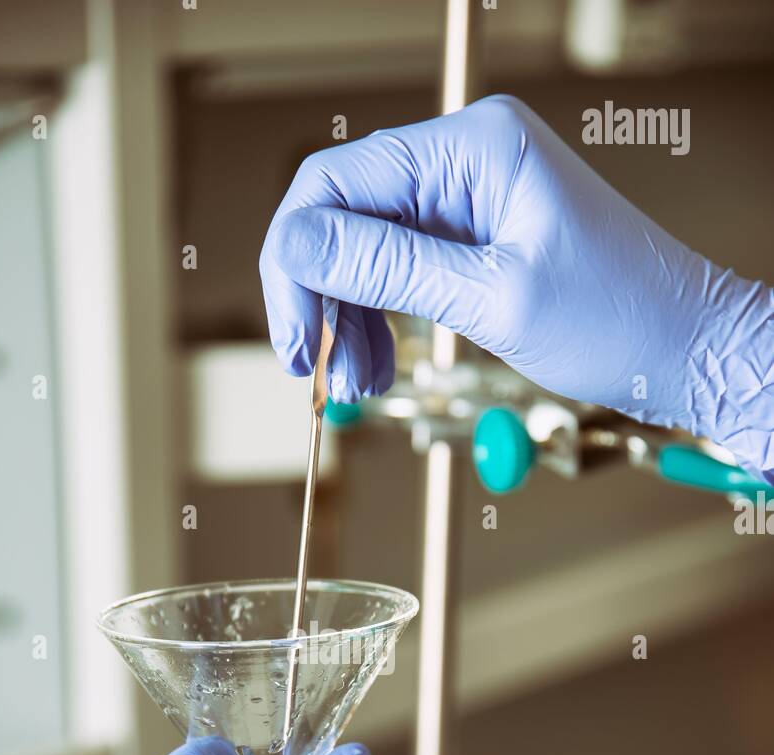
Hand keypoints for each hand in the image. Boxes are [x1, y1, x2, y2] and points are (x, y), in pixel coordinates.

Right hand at [260, 95, 773, 478]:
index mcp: (474, 147)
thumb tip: (295, 245)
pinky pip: (400, 267)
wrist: (685, 347)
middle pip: (344, 214)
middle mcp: (465, 157)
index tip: (294, 339)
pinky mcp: (475, 234)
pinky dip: (380, 317)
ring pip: (365, 247)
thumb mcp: (492, 299)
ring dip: (347, 316)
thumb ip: (388, 267)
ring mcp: (470, 194)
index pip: (337, 182)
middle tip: (317, 371)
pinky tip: (380, 364)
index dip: (297, 261)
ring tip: (358, 383)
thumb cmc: (617, 318)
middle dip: (320, 295)